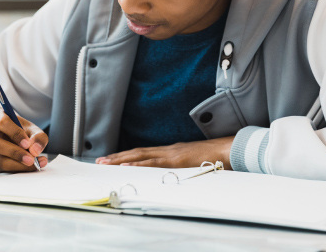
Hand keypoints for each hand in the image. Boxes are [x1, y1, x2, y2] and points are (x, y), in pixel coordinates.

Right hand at [0, 108, 48, 171]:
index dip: (15, 134)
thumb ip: (37, 136)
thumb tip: (35, 150)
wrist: (9, 135)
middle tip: (31, 159)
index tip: (28, 144)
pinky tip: (28, 166)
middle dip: (14, 153)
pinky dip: (16, 169)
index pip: (2, 123)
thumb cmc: (20, 130)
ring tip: (34, 164)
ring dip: (17, 164)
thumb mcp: (31, 128)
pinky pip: (0, 168)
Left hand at [95, 136, 234, 169]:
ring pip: (141, 155)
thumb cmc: (212, 159)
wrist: (226, 150)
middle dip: (117, 157)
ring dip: (122, 159)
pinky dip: (140, 163)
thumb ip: (180, 167)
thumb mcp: (192, 164)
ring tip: (106, 163)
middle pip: (136, 152)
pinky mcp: (176, 159)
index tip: (110, 159)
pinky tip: (128, 165)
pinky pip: (155, 162)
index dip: (125, 155)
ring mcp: (170, 154)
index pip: (142, 153)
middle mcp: (166, 150)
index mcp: (168, 152)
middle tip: (99, 161)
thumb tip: (170, 174)